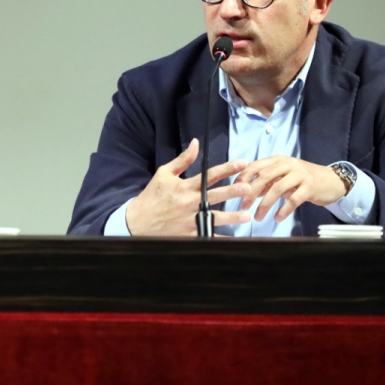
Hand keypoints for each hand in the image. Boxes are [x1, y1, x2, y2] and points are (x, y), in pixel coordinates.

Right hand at [125, 139, 251, 235]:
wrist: (136, 222)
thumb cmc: (152, 196)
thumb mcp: (164, 174)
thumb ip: (183, 160)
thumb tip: (196, 143)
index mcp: (184, 187)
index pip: (209, 175)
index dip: (226, 168)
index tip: (242, 163)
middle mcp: (188, 203)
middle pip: (214, 196)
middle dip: (231, 192)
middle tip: (247, 188)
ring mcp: (188, 220)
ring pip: (213, 218)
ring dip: (231, 217)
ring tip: (246, 216)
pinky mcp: (187, 235)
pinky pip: (207, 237)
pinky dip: (219, 239)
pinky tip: (233, 240)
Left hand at [236, 156, 346, 222]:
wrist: (332, 181)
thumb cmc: (303, 179)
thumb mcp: (284, 176)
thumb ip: (267, 182)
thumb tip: (246, 191)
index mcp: (278, 160)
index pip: (256, 166)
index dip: (243, 177)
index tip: (234, 190)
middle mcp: (288, 164)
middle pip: (264, 177)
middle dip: (251, 193)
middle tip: (243, 206)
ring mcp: (300, 175)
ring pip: (277, 189)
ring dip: (265, 205)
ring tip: (258, 217)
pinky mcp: (310, 187)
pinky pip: (293, 200)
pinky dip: (283, 210)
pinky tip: (277, 218)